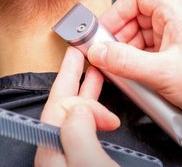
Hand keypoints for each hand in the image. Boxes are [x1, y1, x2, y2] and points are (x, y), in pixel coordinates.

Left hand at [35, 47, 119, 166]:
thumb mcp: (87, 162)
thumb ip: (78, 131)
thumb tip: (80, 107)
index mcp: (52, 145)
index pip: (60, 103)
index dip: (81, 90)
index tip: (96, 85)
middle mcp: (57, 148)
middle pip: (63, 102)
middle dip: (74, 75)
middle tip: (80, 53)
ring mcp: (68, 153)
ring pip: (75, 113)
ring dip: (87, 90)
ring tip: (97, 73)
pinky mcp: (81, 159)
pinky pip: (84, 124)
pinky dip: (94, 109)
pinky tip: (102, 109)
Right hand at [87, 0, 181, 132]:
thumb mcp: (163, 73)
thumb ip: (125, 62)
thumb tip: (98, 52)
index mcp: (175, 11)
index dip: (117, 10)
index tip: (103, 31)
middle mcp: (173, 20)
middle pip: (133, 17)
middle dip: (118, 37)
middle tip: (106, 56)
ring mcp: (172, 37)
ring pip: (137, 36)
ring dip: (125, 52)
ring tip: (120, 71)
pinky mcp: (171, 53)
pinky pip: (144, 51)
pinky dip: (134, 62)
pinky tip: (132, 77)